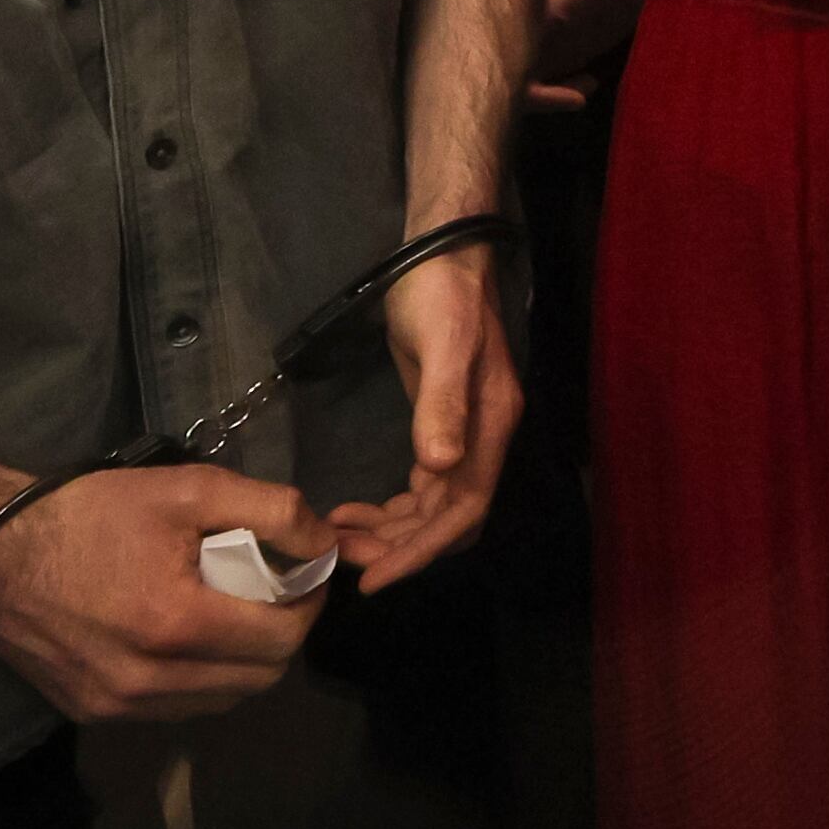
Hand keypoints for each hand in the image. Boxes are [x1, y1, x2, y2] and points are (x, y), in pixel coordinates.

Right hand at [0, 464, 327, 719]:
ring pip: (222, 701)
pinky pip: (176, 710)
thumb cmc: (90, 513)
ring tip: (232, 614)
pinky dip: (200, 680)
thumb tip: (326, 541)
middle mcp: (148, 680)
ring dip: (243, 662)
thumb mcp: (187, 488)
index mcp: (175, 624)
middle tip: (273, 593)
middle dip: (280, 635)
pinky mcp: (93, 714)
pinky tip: (189, 639)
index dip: (307, 605)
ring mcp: (118, 705)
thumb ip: (270, 510)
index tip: (303, 575)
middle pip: (260, 678)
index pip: (282, 639)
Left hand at [327, 252, 519, 592]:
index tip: (374, 578)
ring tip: (338, 538)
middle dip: (400, 546)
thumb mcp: (439, 343)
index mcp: (490, 424)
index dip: (420, 549)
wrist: (443, 249)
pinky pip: (426, 484)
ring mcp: (466, 429)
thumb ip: (440, 403)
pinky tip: (357, 509)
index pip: (462, 508)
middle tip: (340, 560)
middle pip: (450, 516)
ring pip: (436, 505)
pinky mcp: (444, 421)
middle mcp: (484, 435)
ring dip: (393, 530)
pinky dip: (395, 506)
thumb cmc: (439, 293)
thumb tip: (438, 468)